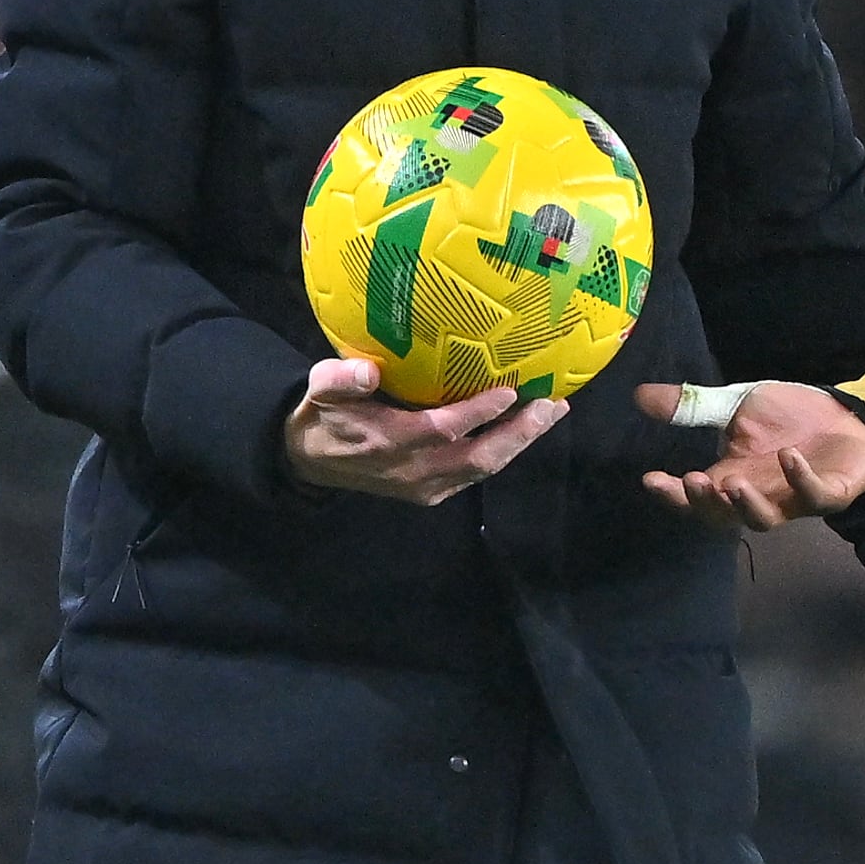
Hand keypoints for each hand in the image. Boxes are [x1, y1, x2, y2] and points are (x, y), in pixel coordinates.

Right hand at [285, 357, 562, 504]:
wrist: (311, 461)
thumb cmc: (324, 414)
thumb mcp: (321, 390)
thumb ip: (341, 379)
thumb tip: (366, 371)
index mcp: (388, 442)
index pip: (442, 430)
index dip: (477, 414)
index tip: (509, 390)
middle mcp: (413, 471)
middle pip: (478, 458)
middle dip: (519, 433)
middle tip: (552, 404)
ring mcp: (426, 486)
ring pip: (483, 469)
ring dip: (521, 443)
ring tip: (552, 412)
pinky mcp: (433, 492)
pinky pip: (476, 474)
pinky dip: (505, 451)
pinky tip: (526, 427)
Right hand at [633, 380, 864, 529]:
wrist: (844, 415)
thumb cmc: (789, 417)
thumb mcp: (737, 406)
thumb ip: (694, 406)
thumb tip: (640, 395)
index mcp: (731, 477)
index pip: (695, 496)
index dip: (673, 494)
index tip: (651, 478)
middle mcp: (759, 496)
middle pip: (724, 517)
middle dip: (706, 503)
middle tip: (693, 481)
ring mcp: (793, 499)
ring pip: (765, 519)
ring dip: (747, 505)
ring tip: (733, 483)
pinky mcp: (830, 493)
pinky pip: (814, 496)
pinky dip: (801, 479)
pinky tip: (789, 456)